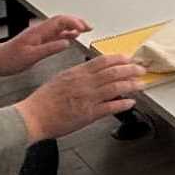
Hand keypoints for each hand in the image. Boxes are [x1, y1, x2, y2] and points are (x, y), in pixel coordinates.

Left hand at [0, 14, 90, 77]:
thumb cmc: (9, 59)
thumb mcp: (30, 57)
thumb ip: (49, 48)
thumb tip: (66, 43)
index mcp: (38, 31)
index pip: (59, 20)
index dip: (73, 22)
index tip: (83, 28)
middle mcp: (40, 30)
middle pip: (62, 20)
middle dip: (77, 21)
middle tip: (89, 26)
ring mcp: (40, 35)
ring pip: (60, 26)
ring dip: (73, 26)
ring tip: (85, 29)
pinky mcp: (39, 40)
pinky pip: (56, 33)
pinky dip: (66, 33)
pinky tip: (72, 37)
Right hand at [18, 54, 143, 140]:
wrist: (33, 117)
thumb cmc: (43, 101)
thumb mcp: (60, 79)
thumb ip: (76, 76)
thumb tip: (89, 73)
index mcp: (77, 73)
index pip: (102, 61)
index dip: (118, 58)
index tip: (128, 58)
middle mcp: (84, 83)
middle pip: (113, 72)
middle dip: (130, 69)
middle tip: (140, 69)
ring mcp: (87, 98)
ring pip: (115, 87)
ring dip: (131, 85)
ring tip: (141, 84)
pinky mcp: (88, 114)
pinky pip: (110, 107)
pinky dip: (122, 104)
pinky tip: (130, 103)